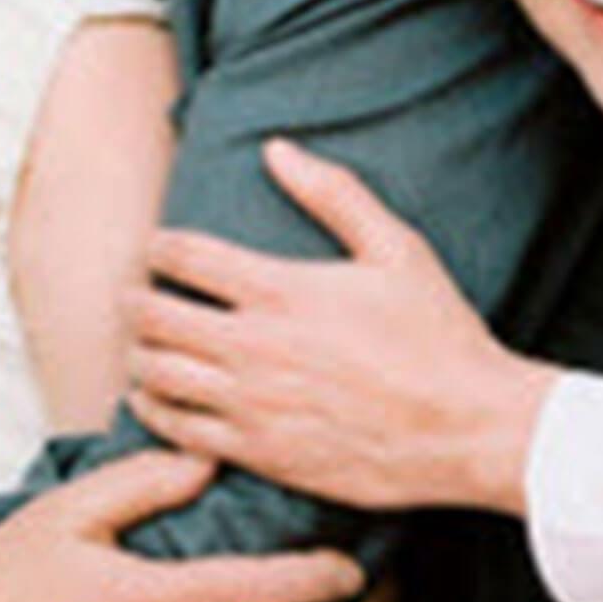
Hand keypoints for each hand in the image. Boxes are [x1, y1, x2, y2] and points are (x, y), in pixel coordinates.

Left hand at [125, 143, 553, 516]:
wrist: (467, 429)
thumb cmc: (438, 336)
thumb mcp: (397, 249)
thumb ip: (333, 194)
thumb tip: (277, 149)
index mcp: (282, 289)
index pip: (183, 254)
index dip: (158, 246)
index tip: (160, 249)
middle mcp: (254, 346)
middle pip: (152, 315)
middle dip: (135, 299)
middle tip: (138, 296)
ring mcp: (252, 403)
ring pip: (155, 374)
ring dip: (139, 354)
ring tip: (146, 345)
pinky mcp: (259, 452)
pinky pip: (177, 431)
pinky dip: (154, 411)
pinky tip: (157, 400)